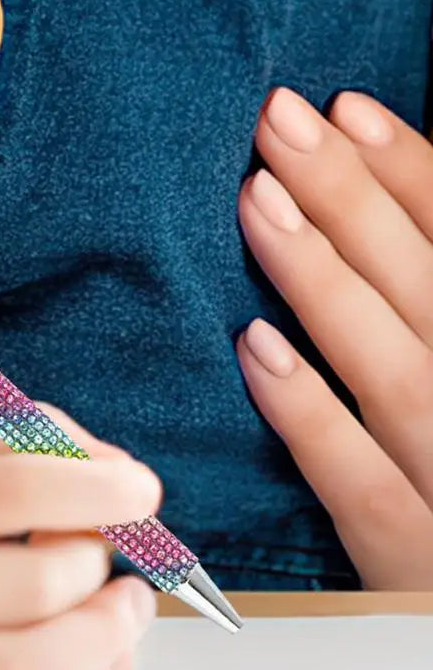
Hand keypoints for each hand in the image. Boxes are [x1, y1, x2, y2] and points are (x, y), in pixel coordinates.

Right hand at [0, 405, 159, 669]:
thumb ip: (5, 435)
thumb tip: (101, 459)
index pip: (14, 491)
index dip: (97, 485)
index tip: (142, 487)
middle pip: (37, 585)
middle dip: (101, 556)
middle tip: (109, 537)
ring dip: (109, 634)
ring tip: (124, 600)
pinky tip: (101, 654)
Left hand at [238, 87, 432, 588]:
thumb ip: (424, 310)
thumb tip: (383, 233)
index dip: (411, 173)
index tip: (346, 113)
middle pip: (425, 286)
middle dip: (353, 197)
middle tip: (281, 125)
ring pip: (391, 367)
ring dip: (322, 279)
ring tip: (260, 199)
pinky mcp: (408, 556)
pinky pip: (356, 477)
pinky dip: (308, 411)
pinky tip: (255, 346)